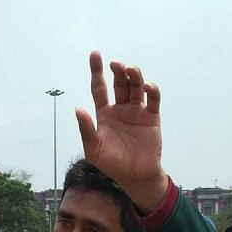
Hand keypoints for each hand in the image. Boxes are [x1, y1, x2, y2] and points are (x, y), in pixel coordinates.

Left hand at [75, 51, 167, 210]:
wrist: (135, 177)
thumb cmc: (112, 165)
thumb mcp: (93, 149)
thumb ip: (86, 129)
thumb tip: (78, 109)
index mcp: (104, 114)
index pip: (99, 88)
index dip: (96, 71)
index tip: (95, 54)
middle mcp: (120, 109)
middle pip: (119, 83)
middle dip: (118, 71)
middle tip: (116, 64)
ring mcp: (137, 112)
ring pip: (136, 87)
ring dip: (134, 76)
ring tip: (130, 70)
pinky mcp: (152, 118)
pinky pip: (152, 100)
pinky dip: (151, 90)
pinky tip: (147, 87)